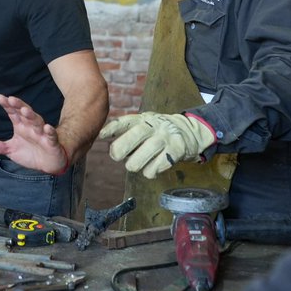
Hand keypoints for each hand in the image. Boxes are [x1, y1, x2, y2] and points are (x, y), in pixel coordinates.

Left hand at [0, 94, 69, 174]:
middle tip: (11, 99)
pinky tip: (47, 127)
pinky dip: (50, 131)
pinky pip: (51, 136)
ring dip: (31, 116)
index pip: (13, 113)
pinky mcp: (51, 142)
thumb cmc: (30, 153)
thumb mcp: (11, 150)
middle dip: (19, 106)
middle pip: (25, 114)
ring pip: (37, 122)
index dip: (7, 106)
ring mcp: (42, 133)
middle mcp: (31, 127)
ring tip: (25, 110)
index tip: (0, 98)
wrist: (49, 164)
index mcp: (21, 126)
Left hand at [99, 112, 215, 178]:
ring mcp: (166, 138)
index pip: (125, 121)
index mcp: (143, 119)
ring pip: (142, 157)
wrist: (190, 132)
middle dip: (120, 149)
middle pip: (134, 136)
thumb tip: (100, 136)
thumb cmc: (159, 131)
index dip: (111, 128)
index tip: (100, 135)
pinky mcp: (177, 150)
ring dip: (135, 164)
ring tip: (136, 164)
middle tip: (116, 156)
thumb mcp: (143, 124)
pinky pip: (155, 168)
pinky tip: (152, 167)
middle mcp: (154, 126)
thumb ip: (125, 129)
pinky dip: (150, 171)